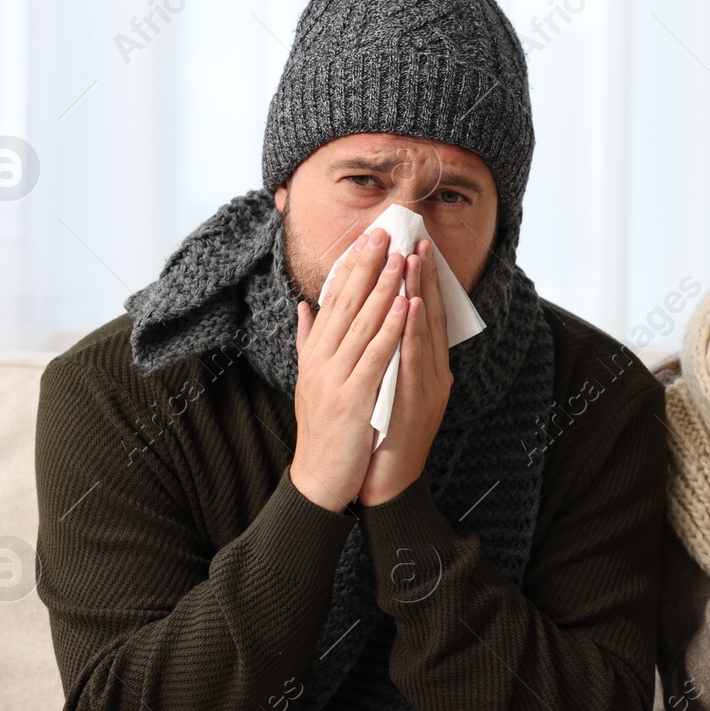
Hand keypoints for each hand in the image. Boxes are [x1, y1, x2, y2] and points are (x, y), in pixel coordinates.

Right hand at [289, 228, 408, 512]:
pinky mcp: (352, 397)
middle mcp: (321, 360)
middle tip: (384, 232)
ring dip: (383, 288)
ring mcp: (335, 378)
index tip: (367, 238)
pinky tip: (404, 305)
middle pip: (346, 303)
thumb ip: (309, 341)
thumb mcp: (310, 380)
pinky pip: (375, 356)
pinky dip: (391, 328)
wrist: (321, 478)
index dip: (351, 267)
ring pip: (362, 323)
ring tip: (400, 258)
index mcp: (314, 353)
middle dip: (367, 266)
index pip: (333, 301)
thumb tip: (305, 306)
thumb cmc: (322, 430)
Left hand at [358, 239, 452, 505]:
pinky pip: (415, 360)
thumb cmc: (381, 434)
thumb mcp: (382, 386)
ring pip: (427, 332)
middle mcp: (434, 373)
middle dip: (425, 277)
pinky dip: (415, 331)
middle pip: (432, 317)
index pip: (423, 315)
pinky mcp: (419, 401)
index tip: (412, 247)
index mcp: (425, 368)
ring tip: (416, 260)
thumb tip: (374, 325)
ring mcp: (430, 386)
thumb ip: (381, 354)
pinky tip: (412, 306)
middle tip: (419, 241)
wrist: (385, 482)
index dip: (420, 281)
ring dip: (422, 293)